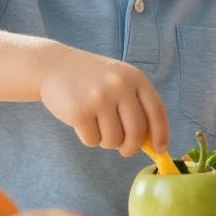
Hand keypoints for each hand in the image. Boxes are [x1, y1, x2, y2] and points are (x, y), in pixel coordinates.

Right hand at [36, 43, 170, 156]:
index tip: (160, 149)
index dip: (161, 134)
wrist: (55, 66)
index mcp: (135, 78)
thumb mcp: (119, 81)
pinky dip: (89, 139)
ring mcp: (99, 98)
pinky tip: (83, 123)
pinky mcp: (80, 112)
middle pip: (137, 132)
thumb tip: (152, 142)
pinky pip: (93, 141)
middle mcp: (120, 86)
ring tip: (98, 126)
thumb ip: (137, 105)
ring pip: (114, 140)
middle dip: (131, 147)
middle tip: (124, 149)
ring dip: (107, 141)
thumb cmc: (92, 80)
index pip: (157, 111)